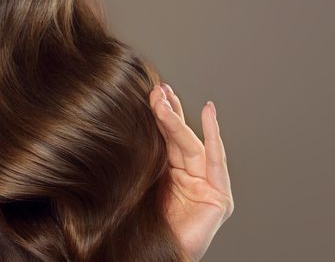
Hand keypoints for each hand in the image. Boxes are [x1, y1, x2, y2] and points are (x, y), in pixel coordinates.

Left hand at [148, 83, 234, 260]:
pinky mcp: (219, 196)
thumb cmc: (140, 227)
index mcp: (167, 176)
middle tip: (156, 89)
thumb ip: (137, 159)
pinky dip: (212, 134)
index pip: (162, 141)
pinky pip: (214, 160)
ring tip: (166, 97)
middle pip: (177, 138)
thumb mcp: (137, 184)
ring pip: (191, 145)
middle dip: (167, 112)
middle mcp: (188, 179)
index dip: (157, 117)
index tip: (149, 93)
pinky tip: (208, 112)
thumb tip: (115, 127)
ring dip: (177, 120)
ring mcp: (205, 186)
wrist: (154, 256)